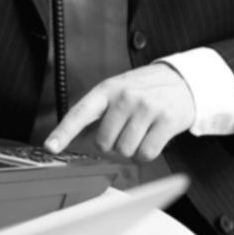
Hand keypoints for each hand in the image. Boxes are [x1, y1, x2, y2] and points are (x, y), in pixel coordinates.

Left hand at [43, 63, 194, 160]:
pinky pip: (146, 153)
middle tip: (124, 132)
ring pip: (125, 150)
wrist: (183, 79)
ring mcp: (146, 108)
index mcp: (107, 90)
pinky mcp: (166, 120)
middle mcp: (125, 97)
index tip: (50, 147)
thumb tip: (76, 140)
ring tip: (140, 133)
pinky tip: (150, 140)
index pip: (80, 113)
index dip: (63, 132)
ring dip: (131, 150)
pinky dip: (146, 155)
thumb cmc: (145, 88)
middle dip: (112, 144)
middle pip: (104, 142)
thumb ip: (99, 112)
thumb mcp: (118, 90)